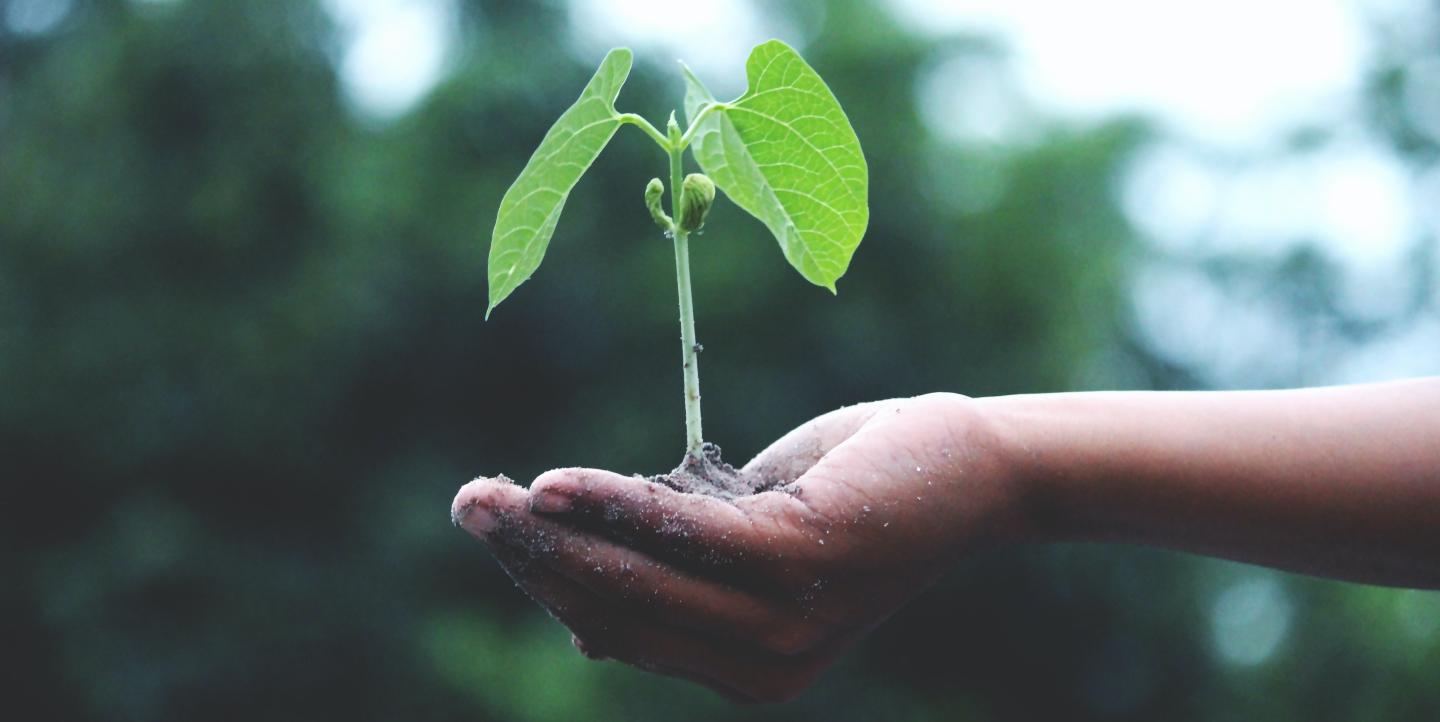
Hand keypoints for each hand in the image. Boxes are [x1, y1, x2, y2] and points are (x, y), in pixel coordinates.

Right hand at [450, 393, 1032, 701]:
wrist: (970, 469)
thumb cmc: (854, 494)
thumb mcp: (752, 541)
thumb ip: (679, 575)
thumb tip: (582, 623)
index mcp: (746, 669)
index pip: (622, 629)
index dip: (550, 582)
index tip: (498, 529)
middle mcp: (762, 666)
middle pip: (617, 610)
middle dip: (532, 559)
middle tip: (467, 505)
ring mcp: (783, 622)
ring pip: (638, 579)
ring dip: (553, 535)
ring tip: (488, 496)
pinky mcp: (800, 562)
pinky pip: (683, 534)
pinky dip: (614, 506)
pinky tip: (556, 484)